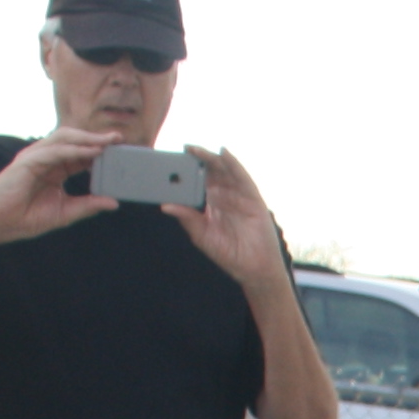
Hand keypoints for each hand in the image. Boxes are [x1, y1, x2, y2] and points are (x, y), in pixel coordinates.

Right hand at [0, 127, 118, 245]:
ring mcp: (35, 157)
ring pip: (64, 139)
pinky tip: (90, 151)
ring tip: (108, 141)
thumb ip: (88, 205)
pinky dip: (74, 150)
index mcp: (55, 169)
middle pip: (74, 141)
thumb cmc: (26, 217)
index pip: (81, 155)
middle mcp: (46, 159)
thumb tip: (114, 202)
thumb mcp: (66, 212)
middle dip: (96, 138)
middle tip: (119, 138)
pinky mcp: (27, 161)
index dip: (100, 151)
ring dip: (87, 138)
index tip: (121, 151)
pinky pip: (55, 151)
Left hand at [176, 146, 290, 291]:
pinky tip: (224, 153)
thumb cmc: (229, 254)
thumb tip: (165, 206)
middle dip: (197, 159)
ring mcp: (240, 196)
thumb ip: (187, 218)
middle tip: (183, 149)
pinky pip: (242, 178)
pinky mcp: (253, 199)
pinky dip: (234, 164)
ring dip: (211, 158)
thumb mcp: (201, 235)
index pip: (198, 180)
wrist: (253, 269)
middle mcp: (226, 196)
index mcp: (212, 203)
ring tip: (195, 149)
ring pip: (225, 170)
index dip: (187, 169)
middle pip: (211, 171)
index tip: (171, 160)